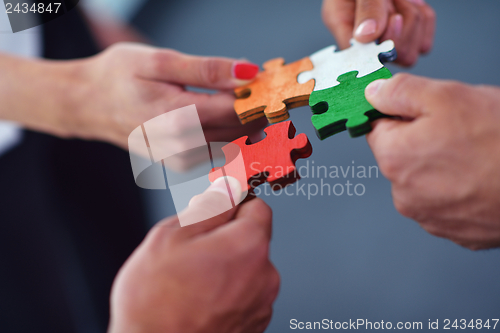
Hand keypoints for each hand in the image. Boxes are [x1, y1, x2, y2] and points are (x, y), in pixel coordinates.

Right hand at [69, 43, 265, 167]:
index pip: (237, 110)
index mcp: (178, 117)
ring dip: (249, 122)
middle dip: (258, 108)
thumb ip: (207, 69)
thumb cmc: (119, 78)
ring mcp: (182, 159)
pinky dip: (233, 133)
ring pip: (234, 141)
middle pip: (240, 128)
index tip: (273, 81)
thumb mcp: (160, 61)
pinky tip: (231, 116)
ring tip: (250, 99)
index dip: (260, 95)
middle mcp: (182, 145)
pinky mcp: (182, 163)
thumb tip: (248, 73)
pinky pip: (220, 150)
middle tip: (268, 88)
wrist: (89, 104)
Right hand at [108, 177, 279, 332]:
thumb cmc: (155, 302)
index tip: (219, 208)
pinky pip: (244, 295)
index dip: (234, 204)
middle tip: (191, 252)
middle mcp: (264, 275)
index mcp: (248, 245)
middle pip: (251, 239)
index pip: (257, 207)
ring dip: (226, 268)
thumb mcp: (171, 236)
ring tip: (192, 282)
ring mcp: (260, 304)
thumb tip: (226, 190)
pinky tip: (200, 301)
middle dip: (225, 238)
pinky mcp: (253, 325)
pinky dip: (227, 293)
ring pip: (246, 268)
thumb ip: (208, 208)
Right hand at [322, 0, 435, 65]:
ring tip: (399, 1)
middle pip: (390, 58)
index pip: (358, 58)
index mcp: (342, 26)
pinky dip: (423, 21)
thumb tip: (366, 36)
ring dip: (412, 21)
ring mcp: (387, 39)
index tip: (390, 21)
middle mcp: (364, 38)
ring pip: (411, 52)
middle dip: (401, 30)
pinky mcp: (407, 36)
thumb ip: (366, 6)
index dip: (378, 47)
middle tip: (393, 5)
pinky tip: (410, 6)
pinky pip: (424, 43)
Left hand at [365, 74, 499, 249]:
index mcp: (393, 157)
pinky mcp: (455, 232)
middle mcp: (403, 193)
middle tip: (461, 131)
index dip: (400, 115)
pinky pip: (447, 204)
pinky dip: (460, 191)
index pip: (378, 129)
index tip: (420, 112)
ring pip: (425, 181)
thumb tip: (372, 93)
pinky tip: (483, 179)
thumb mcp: (446, 96)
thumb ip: (400, 92)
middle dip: (424, 141)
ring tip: (477, 156)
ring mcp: (429, 217)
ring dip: (442, 167)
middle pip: (402, 157)